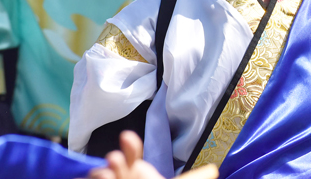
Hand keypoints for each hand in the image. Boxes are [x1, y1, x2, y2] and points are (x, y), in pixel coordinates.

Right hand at [86, 131, 218, 178]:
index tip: (127, 136)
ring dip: (100, 175)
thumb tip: (214, 169)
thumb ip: (193, 178)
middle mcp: (121, 177)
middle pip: (114, 168)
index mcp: (135, 171)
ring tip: (104, 172)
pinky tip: (96, 176)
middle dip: (114, 162)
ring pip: (102, 177)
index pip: (131, 155)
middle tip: (113, 157)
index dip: (130, 146)